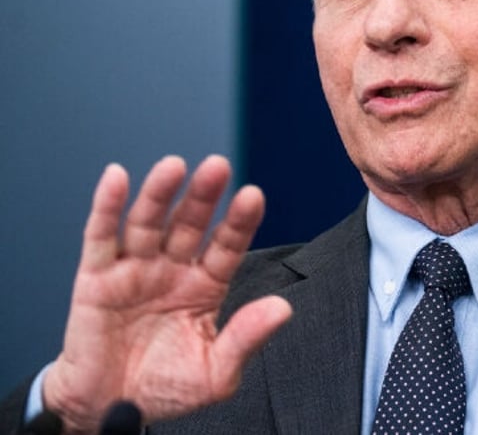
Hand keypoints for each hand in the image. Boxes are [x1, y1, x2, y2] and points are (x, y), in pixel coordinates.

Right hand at [42, 155, 291, 432]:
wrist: (110, 409)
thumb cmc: (165, 388)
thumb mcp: (215, 372)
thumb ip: (246, 338)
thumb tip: (284, 308)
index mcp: (205, 285)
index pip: (227, 246)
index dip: (239, 221)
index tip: (253, 196)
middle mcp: (172, 268)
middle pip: (190, 223)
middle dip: (204, 195)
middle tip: (219, 167)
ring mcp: (135, 269)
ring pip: (148, 222)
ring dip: (160, 193)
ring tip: (174, 166)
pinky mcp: (96, 278)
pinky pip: (100, 237)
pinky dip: (106, 206)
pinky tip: (116, 177)